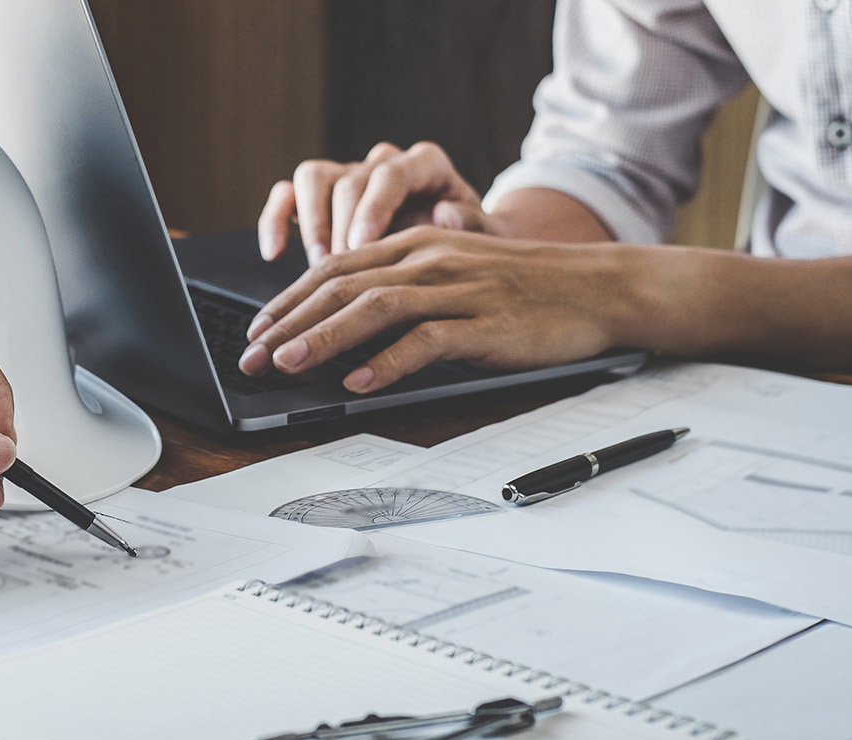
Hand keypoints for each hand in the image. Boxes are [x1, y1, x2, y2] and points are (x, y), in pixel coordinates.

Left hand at [238, 227, 638, 392]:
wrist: (599, 286)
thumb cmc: (523, 288)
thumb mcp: (455, 274)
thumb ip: (403, 289)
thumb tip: (342, 327)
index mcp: (416, 244)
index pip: (335, 268)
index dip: (288, 299)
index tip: (254, 331)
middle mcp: (430, 260)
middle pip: (343, 286)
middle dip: (289, 322)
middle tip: (252, 356)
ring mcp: (460, 290)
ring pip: (376, 308)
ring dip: (325, 338)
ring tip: (289, 365)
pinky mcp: (488, 324)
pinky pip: (429, 340)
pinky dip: (391, 362)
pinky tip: (362, 382)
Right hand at [259, 141, 491, 263]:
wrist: (458, 255)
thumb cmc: (473, 247)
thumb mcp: (488, 239)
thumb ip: (474, 226)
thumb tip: (445, 214)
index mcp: (425, 166)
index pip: (391, 173)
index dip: (373, 208)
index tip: (361, 246)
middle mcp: (383, 164)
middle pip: (348, 178)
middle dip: (339, 225)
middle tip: (337, 268)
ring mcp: (350, 178)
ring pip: (313, 177)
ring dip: (309, 223)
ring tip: (317, 266)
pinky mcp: (321, 198)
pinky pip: (288, 195)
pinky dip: (276, 220)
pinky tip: (274, 253)